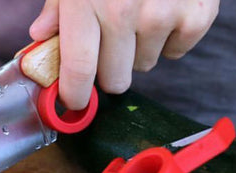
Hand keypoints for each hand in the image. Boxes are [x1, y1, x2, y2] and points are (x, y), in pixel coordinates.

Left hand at [30, 0, 218, 109]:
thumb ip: (56, 9)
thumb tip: (39, 37)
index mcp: (85, 5)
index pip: (78, 72)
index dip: (75, 95)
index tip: (75, 101)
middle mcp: (122, 13)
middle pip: (115, 81)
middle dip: (109, 71)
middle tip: (109, 45)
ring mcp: (162, 14)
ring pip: (144, 66)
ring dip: (138, 50)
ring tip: (138, 16)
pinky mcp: (196, 14)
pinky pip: (175, 52)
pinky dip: (169, 39)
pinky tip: (163, 12)